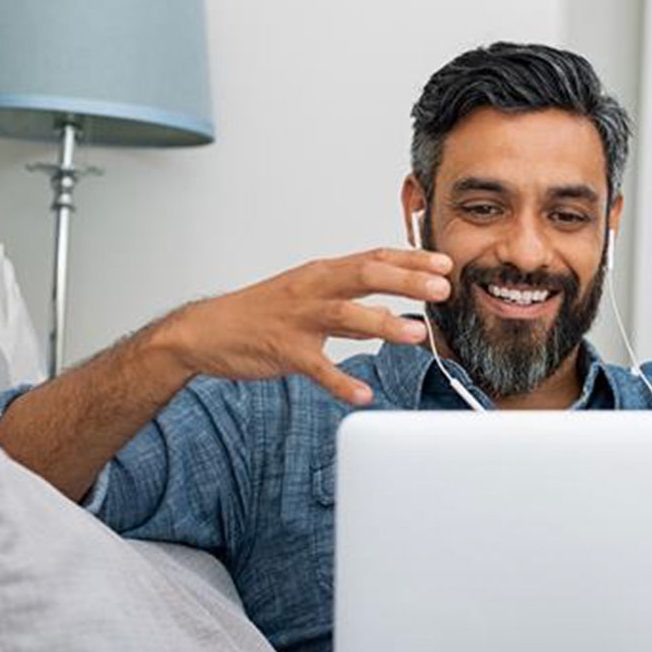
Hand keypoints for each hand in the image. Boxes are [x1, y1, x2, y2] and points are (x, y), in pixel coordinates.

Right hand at [156, 247, 451, 404]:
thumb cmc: (261, 313)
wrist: (206, 330)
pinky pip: (317, 367)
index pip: (375, 258)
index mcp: (323, 273)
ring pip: (345, 315)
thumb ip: (350, 308)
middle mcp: (313, 288)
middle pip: (366, 276)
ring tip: (416, 334)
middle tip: (443, 290)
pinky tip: (363, 394)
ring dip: (383, 324)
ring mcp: (298, 318)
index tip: (445, 264)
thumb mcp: (309, 299)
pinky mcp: (284, 350)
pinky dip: (341, 381)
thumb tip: (388, 318)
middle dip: (407, 281)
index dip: (412, 260)